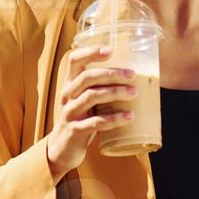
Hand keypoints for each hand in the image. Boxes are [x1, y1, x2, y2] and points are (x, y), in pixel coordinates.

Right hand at [46, 44, 137, 180]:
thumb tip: (135, 77)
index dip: (91, 52)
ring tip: (134, 93)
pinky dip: (114, 119)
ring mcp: (70, 113)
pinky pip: (95, 122)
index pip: (74, 60)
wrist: (62, 148)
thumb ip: (100, 87)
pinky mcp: (75, 130)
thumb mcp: (85, 99)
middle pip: (87, 77)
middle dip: (111, 73)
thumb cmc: (81, 118)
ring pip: (91, 96)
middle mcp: (67, 95)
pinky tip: (129, 117)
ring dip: (115, 93)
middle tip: (132, 75)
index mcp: (70, 83)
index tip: (111, 50)